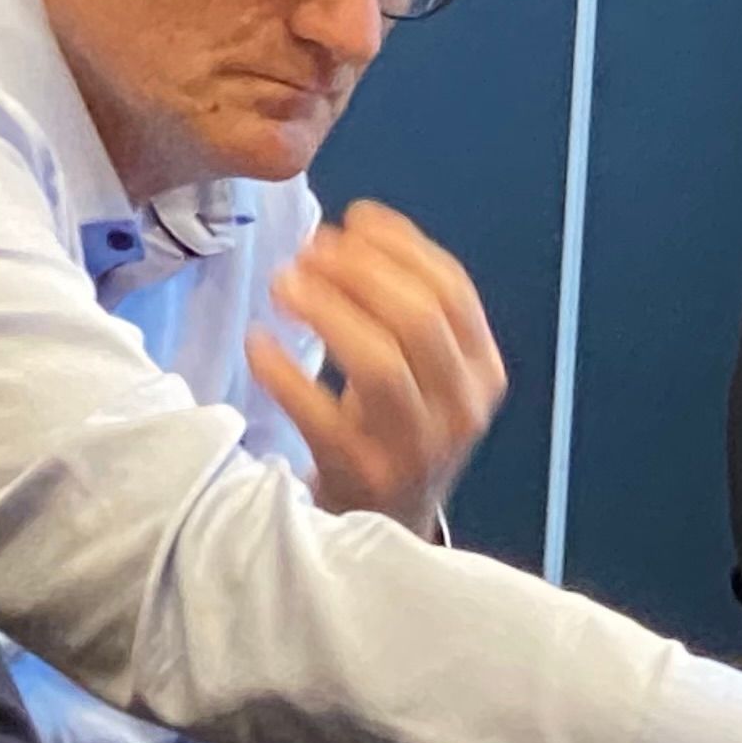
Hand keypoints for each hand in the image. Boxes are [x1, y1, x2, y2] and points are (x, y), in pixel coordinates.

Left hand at [247, 200, 506, 531]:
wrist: (387, 524)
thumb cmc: (395, 427)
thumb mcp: (423, 370)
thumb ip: (405, 304)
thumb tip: (354, 225)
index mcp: (482, 371)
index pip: (452, 290)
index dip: (401, 245)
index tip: (353, 219)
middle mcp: (460, 409)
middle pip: (418, 319)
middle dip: (358, 271)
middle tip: (308, 251)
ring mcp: (416, 447)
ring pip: (379, 363)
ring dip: (327, 311)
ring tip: (283, 286)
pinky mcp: (363, 477)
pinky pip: (320, 415)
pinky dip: (285, 373)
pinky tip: (259, 343)